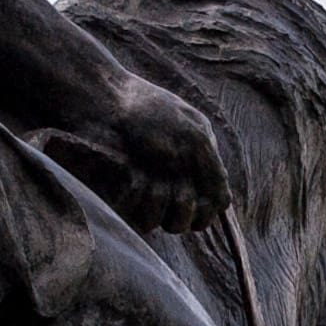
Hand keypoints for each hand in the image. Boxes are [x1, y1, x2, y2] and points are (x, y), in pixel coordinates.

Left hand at [104, 75, 232, 227]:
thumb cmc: (149, 111)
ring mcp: (150, 188)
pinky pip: (136, 216)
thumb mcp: (194, 136)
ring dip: (157, 200)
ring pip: (163, 221)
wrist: (101, 104)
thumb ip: (214, 171)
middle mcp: (176, 178)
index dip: (208, 208)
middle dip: (183, 207)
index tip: (200, 200)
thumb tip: (224, 206)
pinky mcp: (124, 195)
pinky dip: (135, 197)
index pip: (215, 203)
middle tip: (174, 185)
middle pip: (189, 219)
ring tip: (145, 174)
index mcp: (198, 161)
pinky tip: (128, 175)